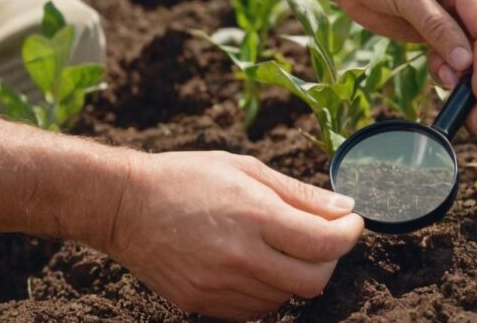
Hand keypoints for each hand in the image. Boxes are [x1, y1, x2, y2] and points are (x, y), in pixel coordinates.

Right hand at [107, 150, 363, 319]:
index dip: (349, 233)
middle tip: (323, 239)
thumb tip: (344, 208)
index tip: (351, 223)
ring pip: (285, 299)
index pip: (325, 243)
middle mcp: (240, 257)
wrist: (125, 206)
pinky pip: (253, 309)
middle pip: (314, 281)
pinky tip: (252, 264)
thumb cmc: (185, 177)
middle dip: (330, 260)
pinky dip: (266, 290)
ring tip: (278, 248)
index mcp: (253, 216)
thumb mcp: (244, 168)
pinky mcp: (201, 303)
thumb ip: (298, 192)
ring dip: (295, 276)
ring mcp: (219, 286)